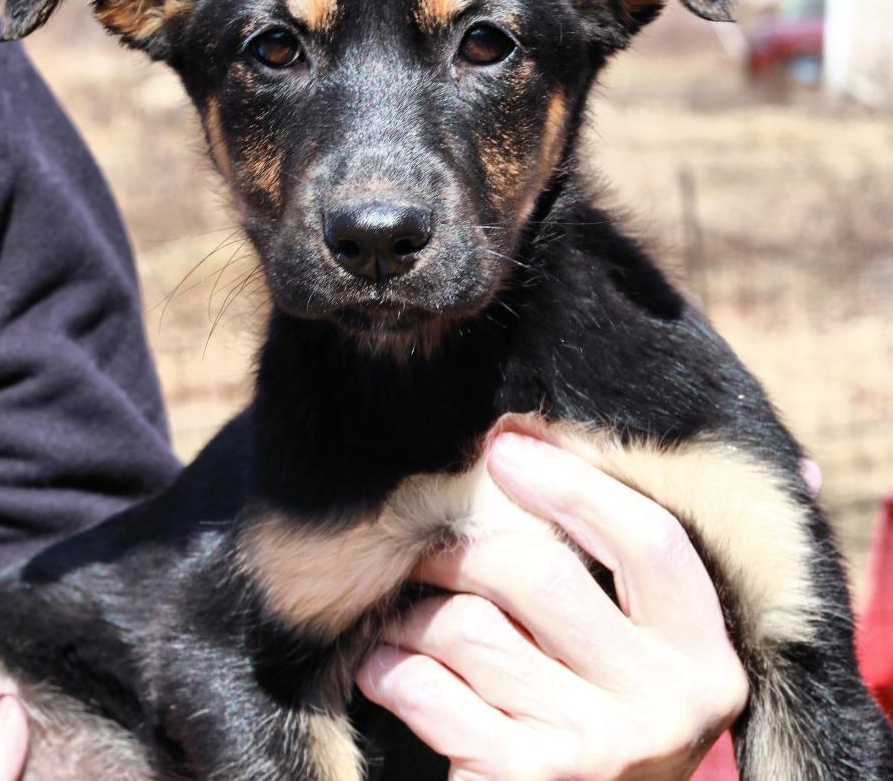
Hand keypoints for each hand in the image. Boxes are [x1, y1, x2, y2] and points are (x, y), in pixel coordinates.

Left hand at [357, 431, 748, 780]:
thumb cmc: (612, 718)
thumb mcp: (663, 652)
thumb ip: (682, 569)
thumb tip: (813, 476)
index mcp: (706, 656)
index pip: (649, 542)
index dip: (572, 483)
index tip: (504, 447)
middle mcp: (666, 707)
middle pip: (535, 573)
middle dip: (461, 546)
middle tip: (425, 541)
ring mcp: (596, 752)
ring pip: (468, 626)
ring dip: (415, 609)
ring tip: (403, 608)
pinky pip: (431, 690)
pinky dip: (392, 665)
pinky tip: (384, 660)